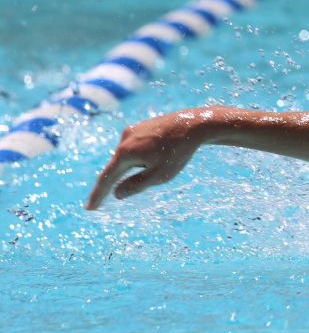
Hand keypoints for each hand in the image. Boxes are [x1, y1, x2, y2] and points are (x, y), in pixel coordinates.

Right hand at [87, 110, 216, 208]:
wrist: (194, 124)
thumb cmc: (179, 152)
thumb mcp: (159, 175)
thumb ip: (136, 185)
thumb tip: (116, 194)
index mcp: (125, 152)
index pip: (107, 178)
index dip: (98, 195)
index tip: (90, 208)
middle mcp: (124, 139)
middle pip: (118, 167)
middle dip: (123, 179)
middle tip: (120, 193)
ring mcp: (132, 130)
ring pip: (130, 157)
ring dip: (140, 165)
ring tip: (164, 159)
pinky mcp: (140, 127)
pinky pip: (137, 147)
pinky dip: (143, 156)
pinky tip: (161, 152)